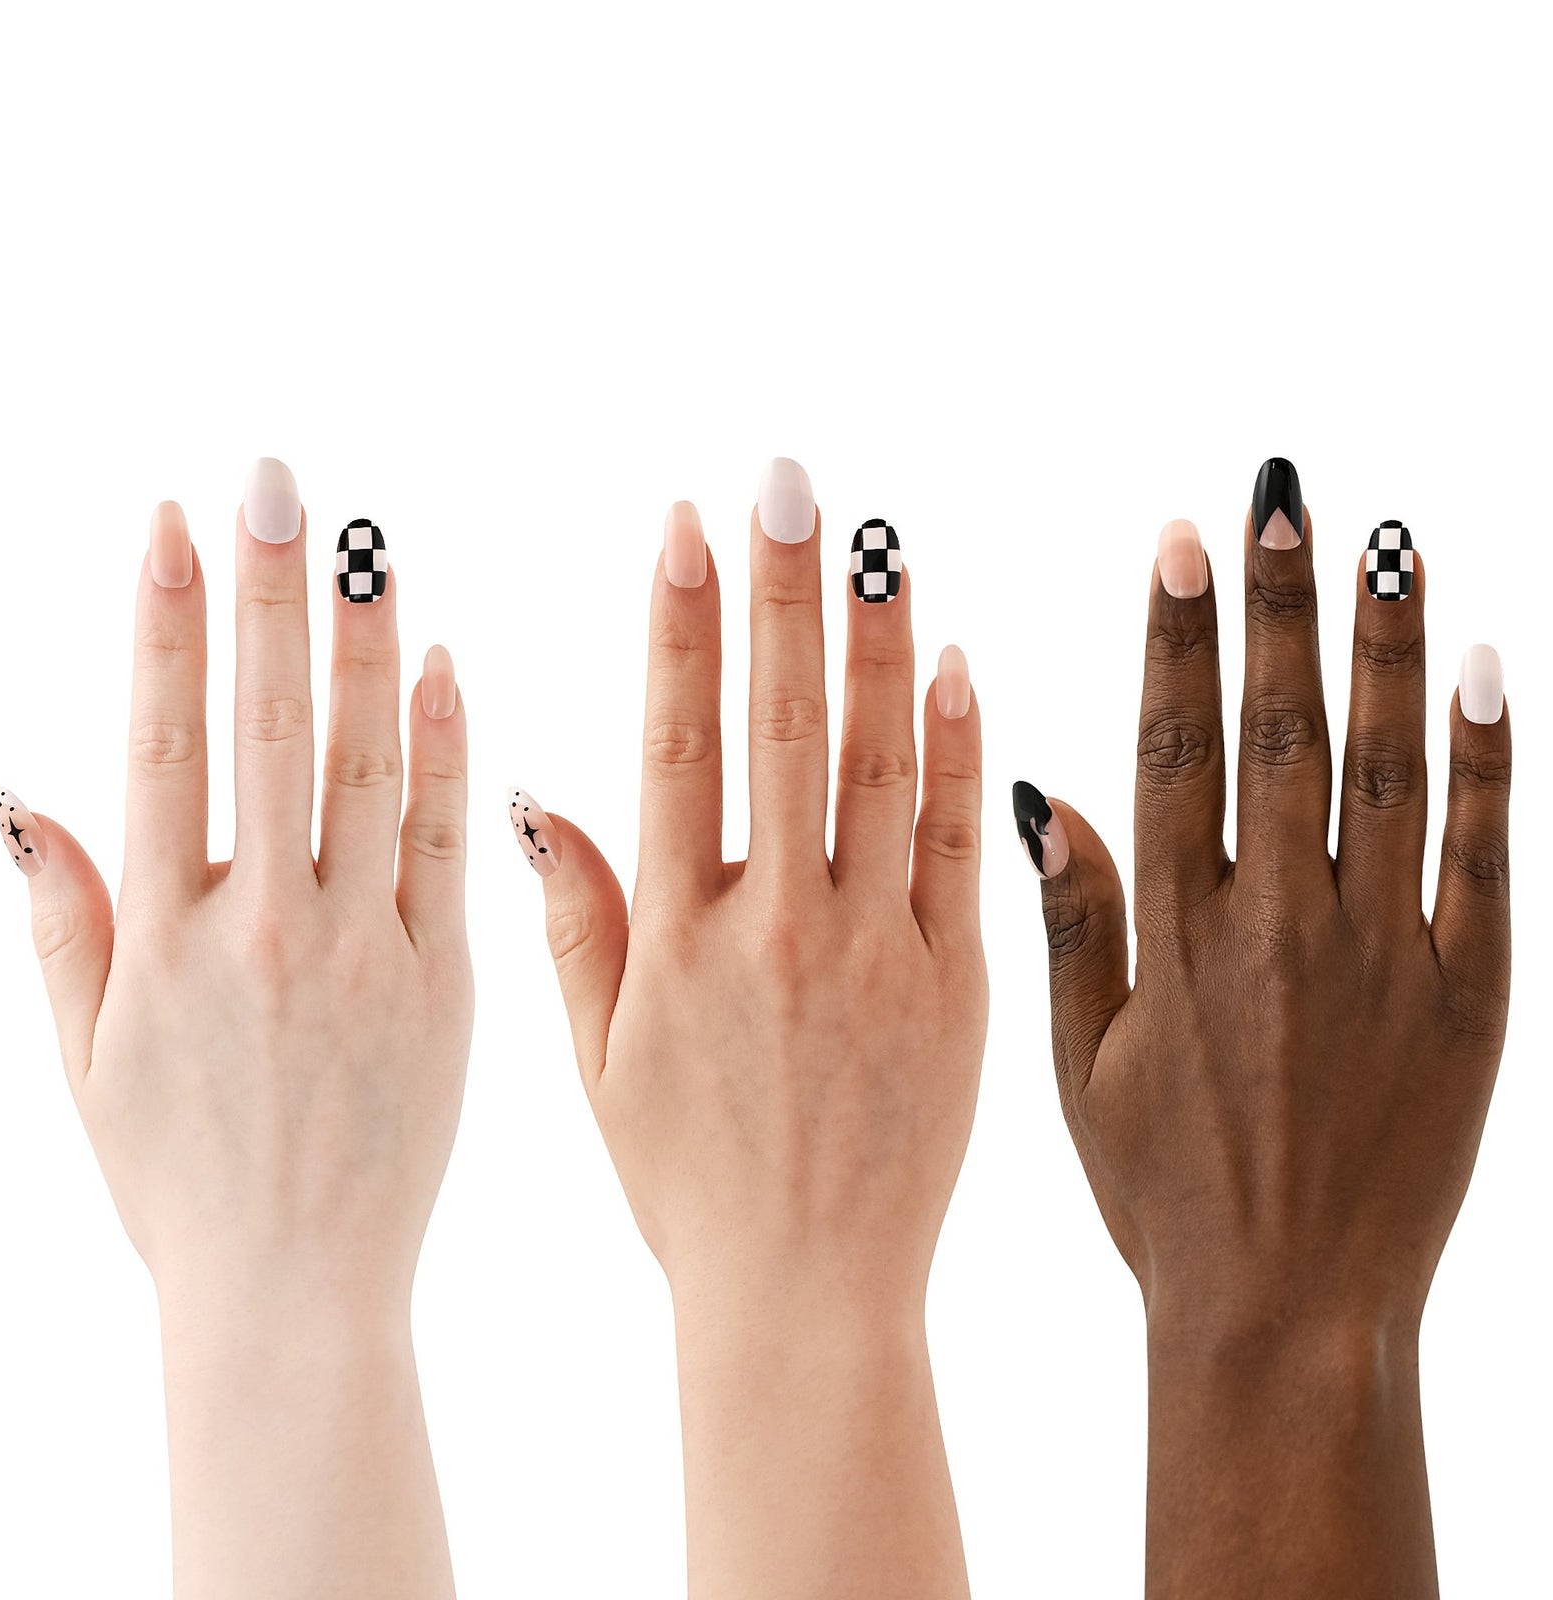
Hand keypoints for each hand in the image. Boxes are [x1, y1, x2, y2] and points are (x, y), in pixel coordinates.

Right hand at [0, 463, 469, 1598]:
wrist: (293, 1294)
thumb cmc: (180, 1182)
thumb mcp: (86, 1063)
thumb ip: (63, 923)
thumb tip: (25, 793)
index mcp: (161, 941)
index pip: (163, 745)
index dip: (166, 625)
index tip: (174, 521)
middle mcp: (260, 930)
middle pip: (266, 731)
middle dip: (266, 597)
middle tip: (273, 480)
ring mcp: (362, 952)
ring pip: (368, 770)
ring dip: (366, 648)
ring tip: (366, 543)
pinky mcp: (446, 983)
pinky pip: (451, 847)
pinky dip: (449, 751)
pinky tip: (447, 662)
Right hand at [515, 462, 986, 1598]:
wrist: (809, 1299)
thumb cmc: (687, 1186)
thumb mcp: (596, 1063)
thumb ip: (576, 920)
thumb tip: (535, 790)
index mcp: (680, 941)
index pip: (678, 746)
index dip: (681, 627)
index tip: (687, 525)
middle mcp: (777, 931)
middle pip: (781, 730)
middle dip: (780, 594)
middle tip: (785, 482)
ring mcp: (879, 954)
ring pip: (880, 768)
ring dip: (877, 642)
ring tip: (877, 537)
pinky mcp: (962, 987)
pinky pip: (964, 848)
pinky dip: (961, 752)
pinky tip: (958, 662)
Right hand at [1022, 460, 1510, 1598]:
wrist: (1290, 1318)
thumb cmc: (1166, 1196)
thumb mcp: (1081, 1067)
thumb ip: (1074, 921)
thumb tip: (1045, 791)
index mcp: (1178, 935)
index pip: (1175, 748)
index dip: (1177, 636)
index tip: (1179, 540)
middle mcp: (1280, 925)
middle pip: (1283, 728)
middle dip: (1278, 603)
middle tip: (1280, 498)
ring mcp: (1386, 955)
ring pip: (1388, 767)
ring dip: (1386, 645)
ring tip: (1383, 540)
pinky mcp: (1471, 997)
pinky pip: (1484, 854)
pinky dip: (1487, 757)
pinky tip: (1482, 668)